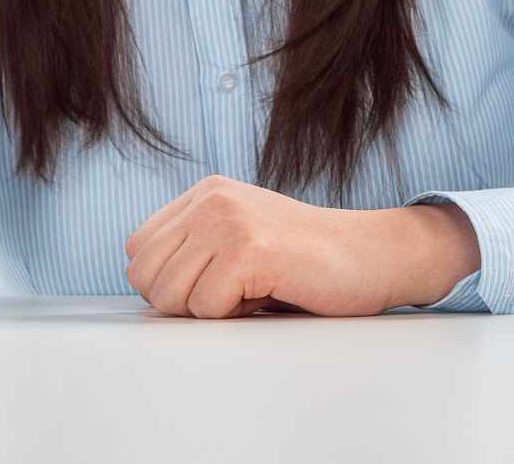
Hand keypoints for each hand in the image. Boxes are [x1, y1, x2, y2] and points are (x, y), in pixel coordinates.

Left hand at [122, 175, 480, 318]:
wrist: (374, 256)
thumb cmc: (309, 262)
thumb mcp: (240, 242)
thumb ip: (194, 253)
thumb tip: (146, 290)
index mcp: (206, 194)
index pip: (138, 250)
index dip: (168, 283)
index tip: (212, 286)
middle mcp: (211, 199)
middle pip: (145, 275)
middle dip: (182, 303)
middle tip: (232, 297)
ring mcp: (229, 220)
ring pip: (169, 295)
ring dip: (209, 312)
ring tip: (251, 294)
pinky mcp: (249, 249)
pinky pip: (205, 308)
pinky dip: (234, 318)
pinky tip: (267, 296)